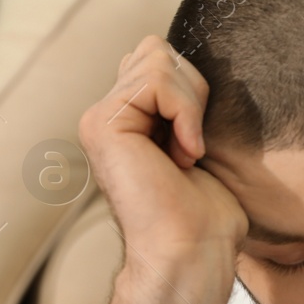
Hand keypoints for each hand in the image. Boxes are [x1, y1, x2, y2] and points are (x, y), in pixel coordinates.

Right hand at [77, 35, 245, 279]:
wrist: (191, 252)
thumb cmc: (205, 214)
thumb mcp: (197, 141)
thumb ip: (182, 101)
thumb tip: (187, 62)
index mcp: (124, 120)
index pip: (159, 58)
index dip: (192, 94)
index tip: (195, 147)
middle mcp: (104, 116)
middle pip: (156, 51)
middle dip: (191, 92)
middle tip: (191, 149)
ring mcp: (98, 119)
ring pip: (157, 58)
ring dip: (189, 106)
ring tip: (185, 155)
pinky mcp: (102, 124)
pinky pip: (158, 80)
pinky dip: (186, 114)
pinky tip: (184, 156)